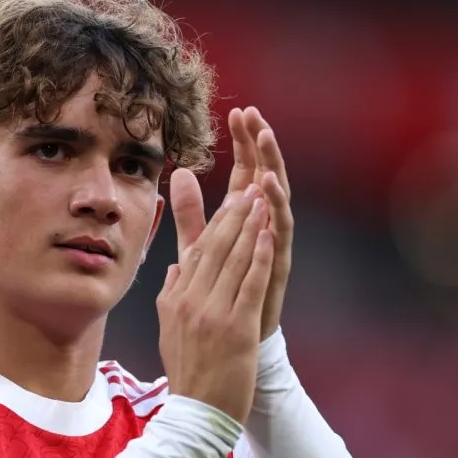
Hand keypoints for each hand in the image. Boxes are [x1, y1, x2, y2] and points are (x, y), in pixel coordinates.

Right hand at [156, 191, 273, 422]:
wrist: (197, 413)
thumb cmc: (189, 373)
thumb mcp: (169, 329)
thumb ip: (171, 295)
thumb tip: (175, 268)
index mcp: (176, 299)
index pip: (197, 252)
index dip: (216, 223)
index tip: (231, 199)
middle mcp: (191, 301)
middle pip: (214, 248)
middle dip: (234, 215)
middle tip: (249, 187)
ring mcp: (213, 314)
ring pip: (233, 260)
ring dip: (249, 227)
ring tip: (261, 200)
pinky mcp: (236, 328)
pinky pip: (249, 284)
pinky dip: (259, 257)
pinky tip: (268, 235)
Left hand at [170, 107, 292, 339]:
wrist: (232, 345)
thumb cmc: (220, 296)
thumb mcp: (198, 248)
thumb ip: (190, 213)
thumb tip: (178, 174)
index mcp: (245, 220)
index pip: (246, 171)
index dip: (244, 143)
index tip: (239, 112)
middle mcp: (262, 227)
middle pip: (264, 176)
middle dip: (261, 146)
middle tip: (255, 115)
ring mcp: (272, 246)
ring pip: (276, 199)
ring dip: (272, 167)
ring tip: (266, 140)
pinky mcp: (276, 267)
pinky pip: (279, 233)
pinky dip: (276, 209)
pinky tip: (270, 187)